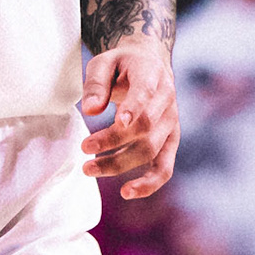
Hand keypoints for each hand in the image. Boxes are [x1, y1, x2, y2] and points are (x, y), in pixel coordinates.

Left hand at [80, 36, 178, 198]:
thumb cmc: (121, 64)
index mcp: (152, 76)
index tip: (118, 123)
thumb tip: (90, 109)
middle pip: (145, 127)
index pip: (146, 94)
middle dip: (113, 141)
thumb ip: (96, 83)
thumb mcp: (103, 61)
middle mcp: (167, 102)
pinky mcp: (170, 141)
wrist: (149, 63)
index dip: (135, 109)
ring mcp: (171, 124)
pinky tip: (127, 193)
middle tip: (83, 147)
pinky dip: (150, 183)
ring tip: (89, 170)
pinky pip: (165, 167)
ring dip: (120, 163)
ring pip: (151, 150)